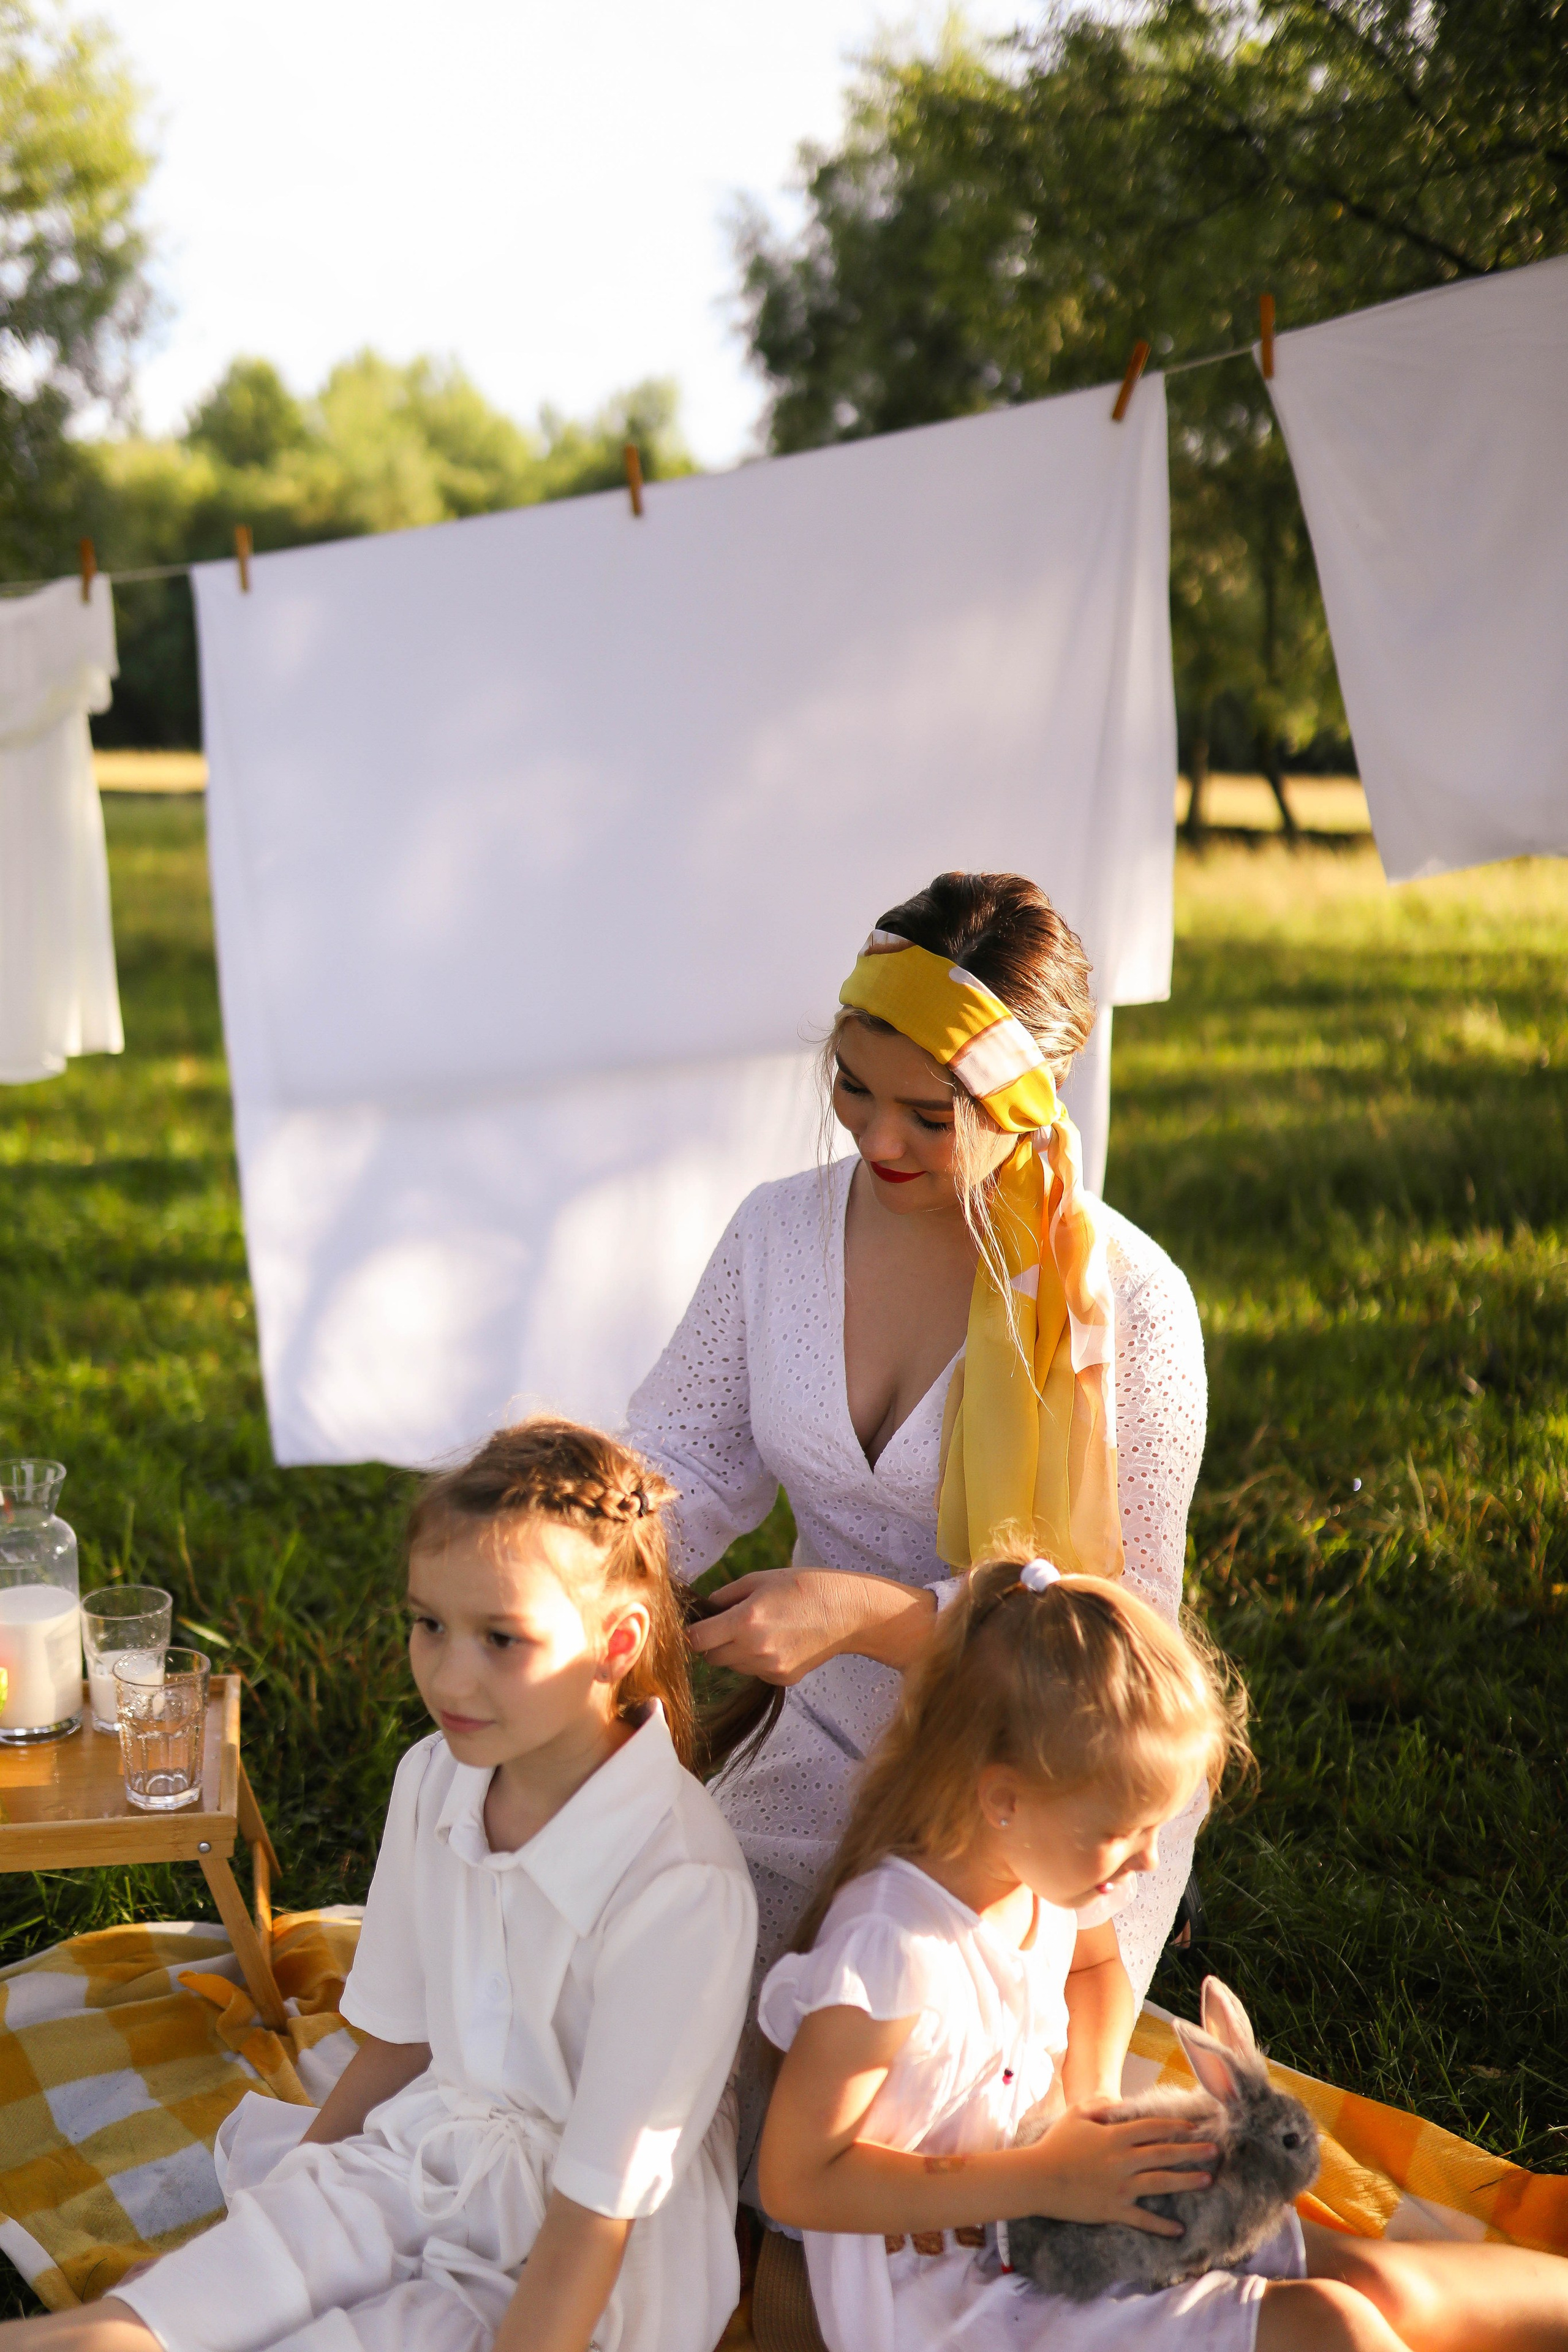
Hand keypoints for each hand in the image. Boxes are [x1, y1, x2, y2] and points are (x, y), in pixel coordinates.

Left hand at [687, 1569, 936, 1681]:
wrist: (847, 1611)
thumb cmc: (801, 1587)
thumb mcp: (759, 1580)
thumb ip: (724, 1597)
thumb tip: (701, 1612)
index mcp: (746, 1621)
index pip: (697, 1640)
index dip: (694, 1631)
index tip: (698, 1624)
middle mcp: (755, 1650)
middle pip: (711, 1658)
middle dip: (713, 1642)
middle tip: (729, 1624)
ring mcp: (770, 1668)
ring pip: (732, 1667)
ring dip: (735, 1652)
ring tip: (760, 1629)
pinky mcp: (783, 1679)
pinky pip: (754, 1672)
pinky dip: (757, 1660)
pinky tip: (778, 1641)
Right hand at [1021, 2101, 1217, 2236]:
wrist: (1037, 2179)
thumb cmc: (1055, 2144)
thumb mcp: (1076, 2114)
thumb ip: (1100, 2105)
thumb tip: (1120, 2104)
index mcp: (1115, 2136)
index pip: (1152, 2128)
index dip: (1175, 2125)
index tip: (1194, 2126)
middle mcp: (1122, 2160)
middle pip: (1164, 2153)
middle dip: (1192, 2151)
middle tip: (1215, 2150)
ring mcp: (1120, 2187)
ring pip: (1160, 2183)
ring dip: (1186, 2181)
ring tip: (1207, 2180)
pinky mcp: (1113, 2210)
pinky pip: (1143, 2219)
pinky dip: (1161, 2225)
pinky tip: (1179, 2229)